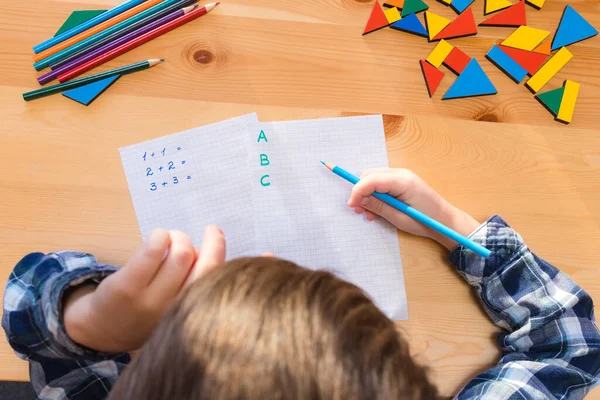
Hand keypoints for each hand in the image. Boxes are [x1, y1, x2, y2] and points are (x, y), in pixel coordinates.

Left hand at [63, 225, 225, 352]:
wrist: (101, 332)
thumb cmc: (146, 313)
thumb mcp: (177, 308)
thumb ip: (194, 284)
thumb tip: (206, 249)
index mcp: (190, 315)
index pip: (212, 277)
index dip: (218, 249)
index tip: (214, 231)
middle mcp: (173, 309)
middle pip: (200, 263)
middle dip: (201, 241)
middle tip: (192, 236)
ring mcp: (149, 299)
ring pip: (180, 253)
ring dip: (178, 237)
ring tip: (170, 239)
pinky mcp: (126, 286)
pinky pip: (152, 251)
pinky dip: (160, 236)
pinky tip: (157, 238)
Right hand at [347, 168, 479, 250]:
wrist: (445, 221)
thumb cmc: (425, 221)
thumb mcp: (399, 218)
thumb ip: (378, 206)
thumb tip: (358, 200)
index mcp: (403, 181)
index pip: (372, 179)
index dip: (358, 191)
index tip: (351, 206)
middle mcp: (402, 173)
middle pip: (370, 175)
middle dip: (361, 191)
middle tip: (359, 210)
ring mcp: (402, 176)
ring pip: (374, 178)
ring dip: (367, 194)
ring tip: (368, 213)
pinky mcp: (402, 181)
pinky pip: (381, 183)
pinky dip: (374, 194)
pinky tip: (376, 209)